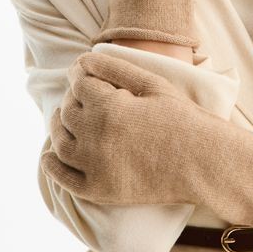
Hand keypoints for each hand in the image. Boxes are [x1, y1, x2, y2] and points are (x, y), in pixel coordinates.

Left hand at [40, 52, 252, 244]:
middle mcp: (96, 139)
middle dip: (73, 100)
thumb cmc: (182, 118)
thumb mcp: (152, 85)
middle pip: (67, 112)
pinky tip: (49, 155)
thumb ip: (115, 68)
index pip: (79, 85)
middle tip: (82, 96)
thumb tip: (82, 60)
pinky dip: (51, 165)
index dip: (81, 77)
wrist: (203, 163)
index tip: (84, 75)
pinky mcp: (99, 192)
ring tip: (64, 120)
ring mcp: (96, 168)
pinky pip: (63, 179)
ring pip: (60, 142)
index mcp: (109, 108)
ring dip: (58, 127)